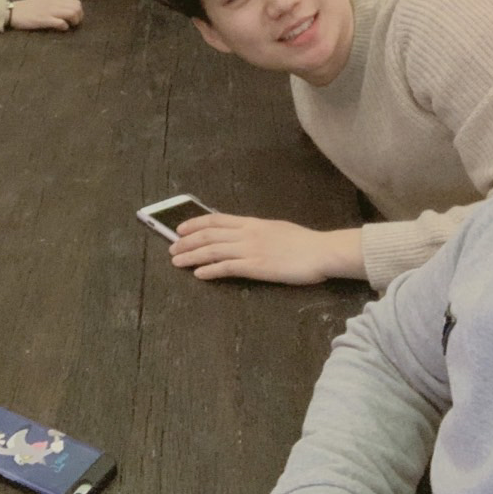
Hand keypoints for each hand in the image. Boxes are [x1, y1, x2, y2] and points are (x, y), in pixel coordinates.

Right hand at [9, 0, 82, 31]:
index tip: (74, 19)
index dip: (79, 12)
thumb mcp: (45, 2)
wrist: (13, 11)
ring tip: (68, 26)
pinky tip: (61, 28)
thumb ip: (56, 5)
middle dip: (79, 18)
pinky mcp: (44, 19)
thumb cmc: (29, 8)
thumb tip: (69, 12)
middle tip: (73, 24)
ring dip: (73, 22)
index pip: (76, 2)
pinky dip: (64, 27)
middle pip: (77, 8)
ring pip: (72, 14)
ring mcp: (49, 10)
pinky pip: (61, 22)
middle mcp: (54, 2)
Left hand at [168, 213, 365, 283]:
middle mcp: (246, 233)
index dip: (194, 223)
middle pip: (208, 235)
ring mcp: (250, 249)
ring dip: (191, 256)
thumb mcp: (275, 229)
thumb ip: (256, 231)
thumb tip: (242, 233)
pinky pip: (226, 267)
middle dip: (187, 242)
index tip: (180, 229)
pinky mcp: (256, 267)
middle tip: (172, 249)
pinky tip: (198, 274)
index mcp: (251, 222)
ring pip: (212, 250)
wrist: (320, 251)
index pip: (215, 219)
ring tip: (177, 262)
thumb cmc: (303, 242)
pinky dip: (210, 270)